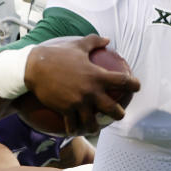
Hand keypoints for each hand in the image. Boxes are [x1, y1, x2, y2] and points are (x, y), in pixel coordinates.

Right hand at [25, 35, 140, 134]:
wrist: (34, 67)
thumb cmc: (57, 54)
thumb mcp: (77, 45)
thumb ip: (94, 41)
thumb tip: (107, 39)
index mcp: (97, 75)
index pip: (122, 81)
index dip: (133, 85)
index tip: (137, 87)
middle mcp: (90, 91)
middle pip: (112, 109)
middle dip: (119, 114)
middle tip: (119, 114)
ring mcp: (78, 102)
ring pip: (92, 122)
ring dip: (95, 126)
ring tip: (95, 127)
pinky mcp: (65, 110)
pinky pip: (73, 125)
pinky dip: (74, 129)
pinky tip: (74, 130)